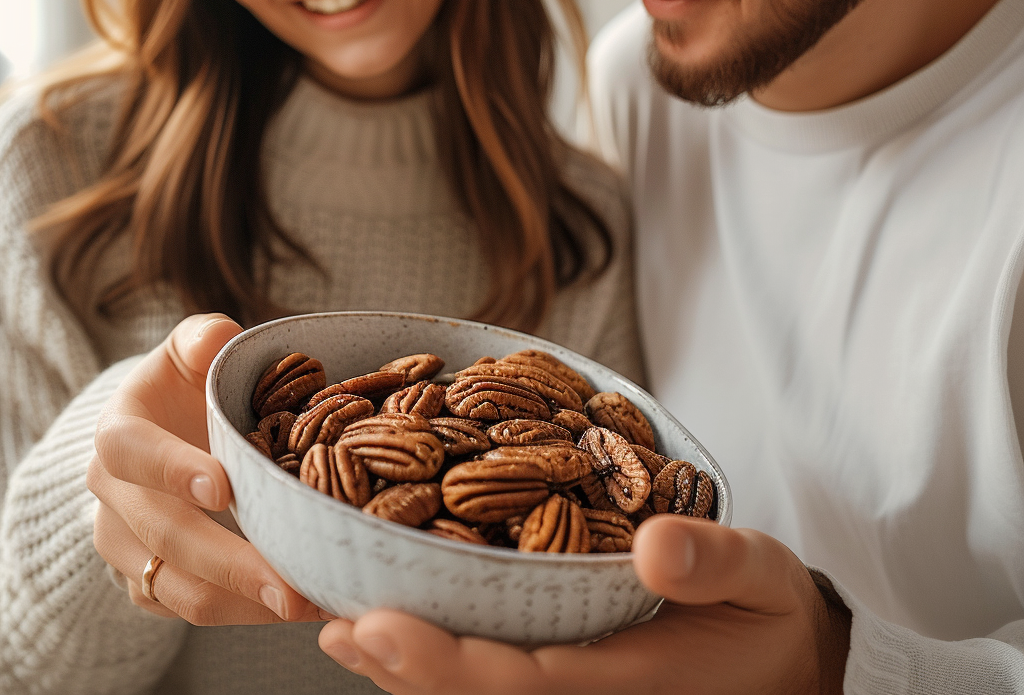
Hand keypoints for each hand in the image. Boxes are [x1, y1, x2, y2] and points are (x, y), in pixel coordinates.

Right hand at [88, 313, 321, 624]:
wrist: (159, 431)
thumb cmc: (184, 386)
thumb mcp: (188, 350)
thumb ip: (201, 338)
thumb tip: (219, 337)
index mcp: (118, 435)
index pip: (133, 452)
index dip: (172, 469)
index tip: (222, 487)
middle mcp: (114, 498)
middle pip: (166, 537)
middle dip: (231, 562)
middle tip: (289, 585)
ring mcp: (128, 547)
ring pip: (177, 587)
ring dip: (242, 602)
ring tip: (306, 605)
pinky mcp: (148, 583)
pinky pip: (189, 609)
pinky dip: (241, 613)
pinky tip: (294, 606)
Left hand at [318, 515, 850, 694]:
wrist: (789, 663)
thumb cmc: (768, 616)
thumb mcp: (762, 578)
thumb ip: (715, 562)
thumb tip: (654, 543)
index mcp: (627, 683)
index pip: (522, 683)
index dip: (445, 663)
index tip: (379, 627)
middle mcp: (586, 694)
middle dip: (402, 667)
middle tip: (331, 624)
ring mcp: (574, 689)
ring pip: (476, 692)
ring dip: (402, 667)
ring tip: (334, 626)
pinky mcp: (570, 674)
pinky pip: (494, 674)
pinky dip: (433, 655)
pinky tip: (386, 627)